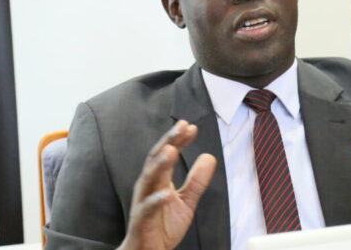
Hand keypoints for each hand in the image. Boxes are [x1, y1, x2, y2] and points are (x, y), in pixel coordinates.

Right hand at [119, 120, 216, 249]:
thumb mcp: (187, 201)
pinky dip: (156, 200)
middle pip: (156, 159)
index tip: (190, 126)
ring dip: (159, 164)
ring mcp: (143, 202)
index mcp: (158, 179)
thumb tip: (209, 156)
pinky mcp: (142, 220)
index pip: (167, 153)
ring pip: (148, 179)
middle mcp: (148, 186)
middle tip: (180, 127)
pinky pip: (148, 208)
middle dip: (168, 141)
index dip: (178, 139)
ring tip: (170, 150)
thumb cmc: (163, 224)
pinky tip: (166, 193)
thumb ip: (197, 180)